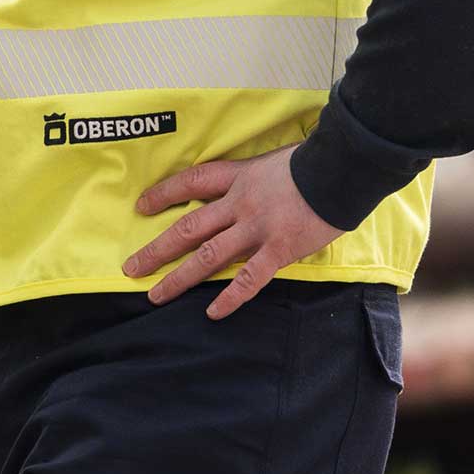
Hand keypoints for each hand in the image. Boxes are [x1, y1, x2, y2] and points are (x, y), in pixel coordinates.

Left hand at [124, 146, 342, 319]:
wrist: (342, 169)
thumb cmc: (311, 162)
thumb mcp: (270, 162)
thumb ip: (252, 179)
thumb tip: (241, 190)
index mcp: (236, 177)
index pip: (190, 183)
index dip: (163, 195)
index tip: (141, 207)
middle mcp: (238, 204)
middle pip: (188, 228)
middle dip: (157, 249)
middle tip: (131, 268)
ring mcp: (257, 228)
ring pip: (208, 257)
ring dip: (179, 278)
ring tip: (156, 295)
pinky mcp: (279, 250)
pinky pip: (249, 278)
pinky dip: (230, 297)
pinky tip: (212, 312)